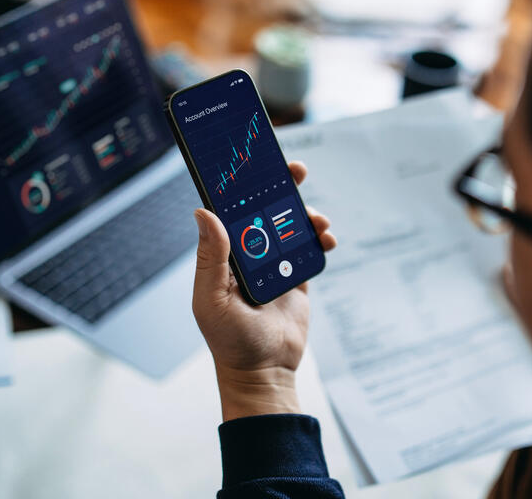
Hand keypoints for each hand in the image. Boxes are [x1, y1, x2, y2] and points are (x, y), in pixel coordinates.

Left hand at [192, 161, 336, 420]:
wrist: (265, 372)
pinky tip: (327, 238)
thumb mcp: (212, 298)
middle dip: (281, 186)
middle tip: (296, 170)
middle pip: (265, 208)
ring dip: (306, 214)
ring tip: (318, 221)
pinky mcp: (298, 276)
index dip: (242, 183)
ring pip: (292, 224)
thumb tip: (203, 211)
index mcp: (224, 253)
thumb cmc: (230, 340)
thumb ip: (212, 256)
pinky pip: (311, 247)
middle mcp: (249, 252)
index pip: (231, 208)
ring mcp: (275, 263)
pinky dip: (321, 238)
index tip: (254, 161)